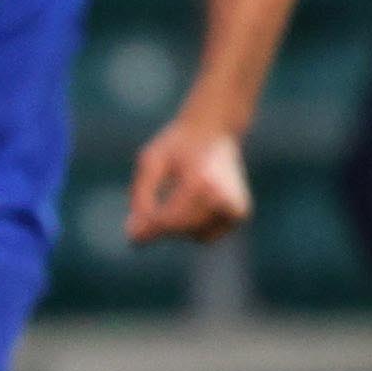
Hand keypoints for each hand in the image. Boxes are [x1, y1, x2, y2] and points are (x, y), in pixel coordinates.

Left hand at [127, 118, 253, 246]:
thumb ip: (142, 199)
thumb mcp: (151, 162)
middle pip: (183, 228)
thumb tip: (135, 240)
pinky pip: (207, 236)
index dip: (149, 227)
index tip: (132, 231)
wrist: (213, 130)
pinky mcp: (240, 215)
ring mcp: (237, 207)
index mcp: (203, 181)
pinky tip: (188, 206)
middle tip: (149, 210)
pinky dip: (193, 228)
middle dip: (162, 225)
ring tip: (175, 196)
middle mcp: (226, 196)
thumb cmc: (177, 146)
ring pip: (195, 235)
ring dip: (178, 226)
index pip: (172, 218)